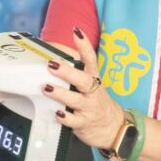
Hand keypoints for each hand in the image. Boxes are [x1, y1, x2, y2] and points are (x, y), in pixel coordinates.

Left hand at [43, 27, 124, 150]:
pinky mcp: (85, 123)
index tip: (76, 31)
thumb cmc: (96, 103)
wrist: (114, 128)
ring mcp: (89, 108)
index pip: (91, 59)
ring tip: (46, 87)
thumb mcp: (90, 86)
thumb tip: (51, 61)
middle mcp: (93, 92)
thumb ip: (75, 75)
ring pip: (76, 100)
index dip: (84, 45)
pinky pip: (75, 121)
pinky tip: (57, 114)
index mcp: (93, 79)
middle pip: (83, 79)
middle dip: (67, 72)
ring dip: (61, 93)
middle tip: (51, 64)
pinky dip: (66, 118)